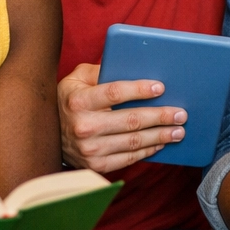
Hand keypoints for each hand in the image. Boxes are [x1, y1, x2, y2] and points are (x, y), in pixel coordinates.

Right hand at [59, 63, 185, 172]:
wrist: (49, 136)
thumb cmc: (69, 101)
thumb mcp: (76, 79)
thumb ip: (99, 70)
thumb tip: (130, 65)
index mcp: (78, 101)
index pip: (114, 93)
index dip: (139, 90)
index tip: (161, 87)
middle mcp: (83, 126)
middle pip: (130, 120)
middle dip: (160, 116)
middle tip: (180, 114)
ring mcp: (89, 149)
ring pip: (133, 141)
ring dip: (160, 136)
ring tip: (178, 130)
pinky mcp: (96, 165)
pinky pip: (129, 157)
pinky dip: (148, 150)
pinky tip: (161, 143)